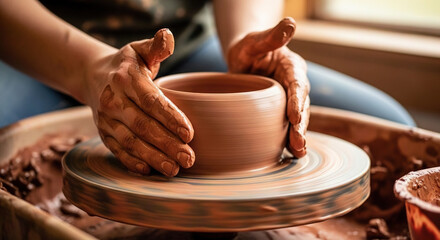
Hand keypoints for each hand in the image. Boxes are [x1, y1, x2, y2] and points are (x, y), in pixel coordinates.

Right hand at [84, 29, 194, 176]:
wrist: (93, 77)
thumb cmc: (127, 65)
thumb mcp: (140, 51)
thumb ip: (156, 46)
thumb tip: (168, 37)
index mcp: (126, 79)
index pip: (151, 101)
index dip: (170, 117)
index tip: (189, 133)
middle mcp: (113, 101)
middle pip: (143, 126)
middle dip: (167, 144)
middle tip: (189, 158)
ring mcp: (106, 120)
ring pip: (131, 142)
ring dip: (153, 157)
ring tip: (174, 170)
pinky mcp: (103, 134)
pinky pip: (117, 150)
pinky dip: (131, 162)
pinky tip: (148, 172)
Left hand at [227, 18, 309, 157]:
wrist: (243, 60)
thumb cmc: (249, 48)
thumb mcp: (256, 40)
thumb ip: (272, 35)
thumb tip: (291, 22)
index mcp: (291, 67)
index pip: (297, 84)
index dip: (297, 100)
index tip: (295, 116)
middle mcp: (294, 85)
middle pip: (301, 106)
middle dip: (301, 125)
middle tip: (298, 142)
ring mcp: (288, 100)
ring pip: (297, 119)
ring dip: (298, 136)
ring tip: (298, 152)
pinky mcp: (279, 111)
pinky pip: (286, 125)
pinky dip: (288, 139)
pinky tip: (290, 154)